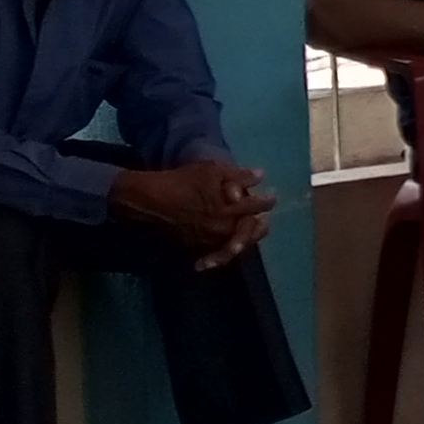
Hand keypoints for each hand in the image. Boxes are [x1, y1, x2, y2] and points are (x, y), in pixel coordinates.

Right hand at [111, 160, 272, 269]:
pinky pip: (217, 253)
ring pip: (237, 244)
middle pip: (252, 231)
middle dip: (261, 224)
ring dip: (246, 237)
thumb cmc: (183, 180)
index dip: (268, 200)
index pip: (259, 206)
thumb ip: (239, 175)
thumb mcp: (211, 170)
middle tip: (264, 219)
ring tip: (250, 231)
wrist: (152, 200)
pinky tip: (228, 250)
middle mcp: (225, 227)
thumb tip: (261, 176)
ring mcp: (211, 240)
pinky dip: (224, 253)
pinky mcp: (198, 247)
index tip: (271, 195)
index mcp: (231, 208)